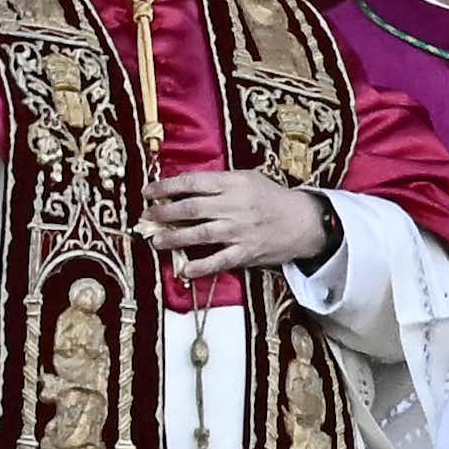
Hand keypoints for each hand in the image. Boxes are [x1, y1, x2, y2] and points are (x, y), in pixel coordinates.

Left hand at [144, 171, 329, 280]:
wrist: (302, 221)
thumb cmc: (271, 197)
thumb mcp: (247, 178)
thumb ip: (218, 182)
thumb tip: (183, 188)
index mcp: (233, 183)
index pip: (192, 182)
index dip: (166, 187)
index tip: (148, 191)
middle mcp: (234, 205)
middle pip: (191, 208)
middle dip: (164, 212)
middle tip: (146, 217)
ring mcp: (240, 230)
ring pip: (200, 234)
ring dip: (175, 238)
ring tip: (156, 241)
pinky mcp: (246, 252)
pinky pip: (219, 261)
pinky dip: (200, 267)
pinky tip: (184, 270)